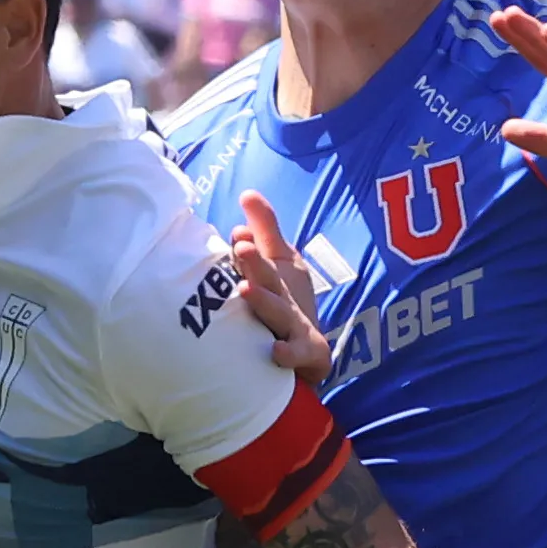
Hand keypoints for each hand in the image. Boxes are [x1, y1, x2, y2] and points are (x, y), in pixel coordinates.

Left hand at [223, 189, 332, 382]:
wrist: (310, 350)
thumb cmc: (284, 300)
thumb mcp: (277, 263)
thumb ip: (263, 230)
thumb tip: (247, 193)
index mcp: (276, 274)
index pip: (261, 256)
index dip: (247, 246)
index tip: (236, 235)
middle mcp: (285, 296)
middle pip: (270, 278)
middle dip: (257, 262)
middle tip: (242, 247)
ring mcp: (295, 325)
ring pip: (278, 313)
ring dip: (265, 302)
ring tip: (246, 290)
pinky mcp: (305, 352)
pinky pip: (297, 354)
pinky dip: (288, 353)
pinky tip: (275, 350)